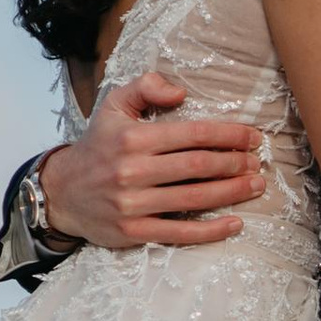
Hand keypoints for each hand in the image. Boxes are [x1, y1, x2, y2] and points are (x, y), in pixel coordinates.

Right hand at [42, 73, 264, 251]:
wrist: (62, 193)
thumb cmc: (97, 146)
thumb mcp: (114, 106)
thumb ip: (145, 87)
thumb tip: (179, 92)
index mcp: (133, 137)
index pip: (191, 134)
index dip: (228, 135)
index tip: (252, 137)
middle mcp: (132, 170)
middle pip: (198, 167)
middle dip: (235, 164)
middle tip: (257, 162)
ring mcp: (133, 204)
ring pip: (194, 199)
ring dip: (231, 193)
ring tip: (255, 185)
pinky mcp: (133, 232)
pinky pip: (179, 233)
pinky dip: (211, 231)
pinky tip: (235, 223)